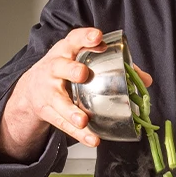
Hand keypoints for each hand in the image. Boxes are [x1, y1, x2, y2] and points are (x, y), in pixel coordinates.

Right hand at [0, 28, 151, 159]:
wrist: (30, 89)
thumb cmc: (65, 70)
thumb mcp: (83, 61)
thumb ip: (115, 67)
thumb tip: (145, 80)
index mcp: (66, 51)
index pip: (74, 39)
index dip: (85, 37)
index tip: (97, 37)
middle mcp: (54, 68)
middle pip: (60, 67)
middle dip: (71, 70)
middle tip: (83, 74)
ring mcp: (48, 90)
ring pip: (58, 101)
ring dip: (71, 111)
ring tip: (83, 120)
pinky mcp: (47, 111)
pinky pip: (63, 124)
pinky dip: (78, 134)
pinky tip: (92, 138)